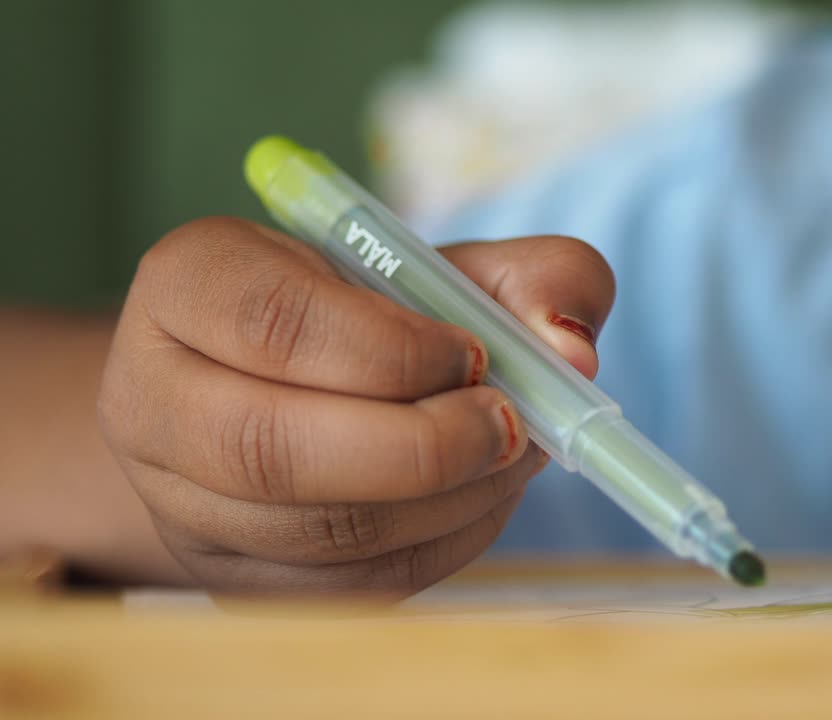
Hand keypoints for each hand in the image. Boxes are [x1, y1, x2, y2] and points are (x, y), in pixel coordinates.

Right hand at [98, 217, 614, 596]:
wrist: (300, 390)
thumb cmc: (379, 314)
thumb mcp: (451, 266)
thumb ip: (533, 277)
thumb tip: (570, 346)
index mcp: (189, 285)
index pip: (275, 323)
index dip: (394, 350)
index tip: (476, 354)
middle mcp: (154, 398)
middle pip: (273, 450)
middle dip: (424, 446)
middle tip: (512, 424)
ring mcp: (183, 504)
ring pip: (318, 532)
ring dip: (449, 500)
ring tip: (510, 453)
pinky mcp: (239, 578)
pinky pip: (352, 586)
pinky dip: (444, 545)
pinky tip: (480, 496)